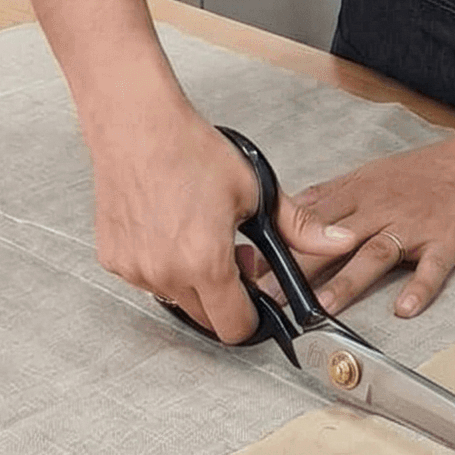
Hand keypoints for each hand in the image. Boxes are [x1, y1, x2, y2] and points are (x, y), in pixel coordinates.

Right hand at [86, 93, 353, 341]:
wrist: (137, 125)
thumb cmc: (191, 150)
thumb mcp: (257, 189)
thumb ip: (300, 228)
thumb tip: (341, 241)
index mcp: (206, 263)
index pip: (235, 328)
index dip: (252, 317)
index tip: (256, 300)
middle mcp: (166, 274)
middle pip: (206, 318)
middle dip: (225, 297)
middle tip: (231, 255)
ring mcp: (135, 269)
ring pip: (175, 298)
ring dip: (192, 282)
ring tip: (200, 237)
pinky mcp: (113, 259)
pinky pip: (147, 279)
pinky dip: (162, 265)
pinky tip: (169, 230)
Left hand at [282, 134, 454, 320]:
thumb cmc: (428, 172)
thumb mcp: (373, 175)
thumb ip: (332, 198)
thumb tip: (290, 213)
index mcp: (360, 193)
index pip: (309, 220)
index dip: (277, 246)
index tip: (250, 270)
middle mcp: (381, 208)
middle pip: (332, 240)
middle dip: (297, 271)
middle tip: (270, 299)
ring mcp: (414, 226)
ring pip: (375, 254)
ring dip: (348, 281)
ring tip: (323, 307)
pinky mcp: (446, 241)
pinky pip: (432, 268)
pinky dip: (419, 288)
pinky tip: (405, 308)